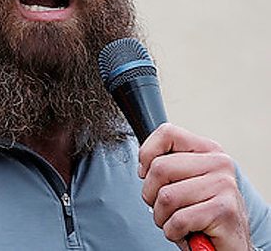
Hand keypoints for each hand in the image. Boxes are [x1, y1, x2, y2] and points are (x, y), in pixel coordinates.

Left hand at [138, 123, 251, 250]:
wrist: (229, 246)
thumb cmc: (201, 213)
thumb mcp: (184, 180)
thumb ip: (168, 163)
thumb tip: (143, 162)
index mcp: (207, 149)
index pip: (167, 133)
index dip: (147, 154)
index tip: (146, 173)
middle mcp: (219, 163)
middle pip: (160, 167)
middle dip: (151, 193)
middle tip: (163, 206)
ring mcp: (224, 185)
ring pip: (166, 196)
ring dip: (162, 217)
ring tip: (176, 221)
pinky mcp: (224, 211)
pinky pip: (178, 220)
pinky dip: (173, 232)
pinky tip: (185, 233)